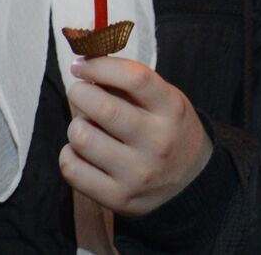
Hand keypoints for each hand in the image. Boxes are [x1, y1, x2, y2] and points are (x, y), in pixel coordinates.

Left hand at [60, 57, 213, 217]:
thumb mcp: (165, 100)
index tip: (81, 63)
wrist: (191, 180)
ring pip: (82, 137)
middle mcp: (158, 141)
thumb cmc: (168, 129)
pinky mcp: (118, 197)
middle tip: (80, 91)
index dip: (101, 66)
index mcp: (172, 109)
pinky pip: (72, 169)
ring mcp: (138, 172)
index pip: (136, 77)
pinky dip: (69, 154)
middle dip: (80, 92)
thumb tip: (86, 63)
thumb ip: (130, 83)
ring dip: (76, 126)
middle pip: (103, 108)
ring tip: (87, 126)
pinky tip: (83, 151)